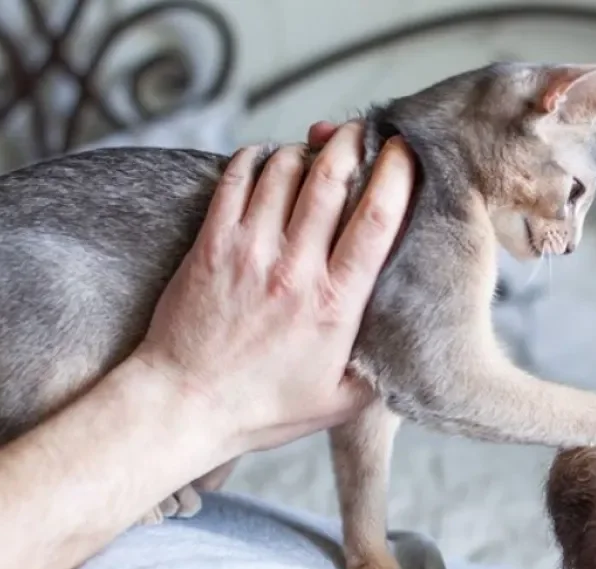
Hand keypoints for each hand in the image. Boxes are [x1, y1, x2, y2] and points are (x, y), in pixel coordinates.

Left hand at [130, 121, 415, 454]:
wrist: (183, 406)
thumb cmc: (263, 409)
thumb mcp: (342, 402)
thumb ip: (382, 370)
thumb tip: (411, 344)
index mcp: (337, 304)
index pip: (377, 218)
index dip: (396, 172)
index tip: (404, 151)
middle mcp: (295, 269)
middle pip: (331, 177)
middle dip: (351, 142)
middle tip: (361, 132)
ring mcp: (249, 251)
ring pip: (284, 169)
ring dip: (305, 149)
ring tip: (316, 150)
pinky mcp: (211, 244)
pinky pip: (236, 179)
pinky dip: (257, 158)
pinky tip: (268, 160)